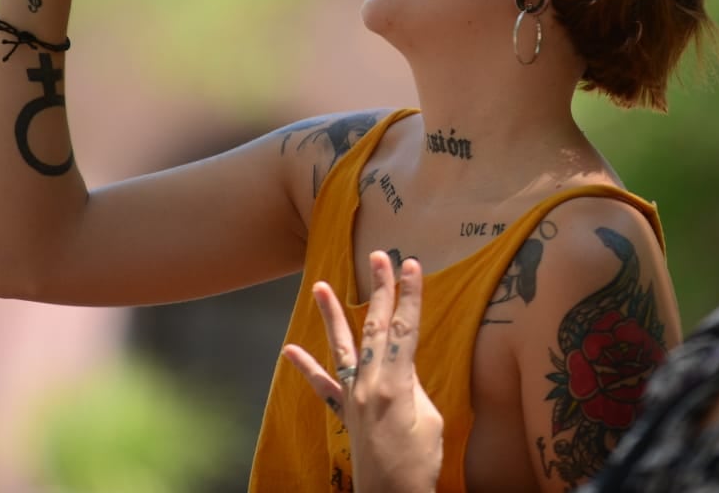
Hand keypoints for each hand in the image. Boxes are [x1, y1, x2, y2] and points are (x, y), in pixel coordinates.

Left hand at [283, 251, 442, 492]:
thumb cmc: (420, 462)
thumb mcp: (429, 419)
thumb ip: (414, 387)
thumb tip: (403, 371)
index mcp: (396, 383)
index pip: (404, 328)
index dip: (409, 295)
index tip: (411, 264)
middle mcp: (370, 384)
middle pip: (375, 328)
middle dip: (379, 290)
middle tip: (378, 256)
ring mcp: (354, 397)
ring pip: (342, 348)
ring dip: (332, 316)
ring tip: (319, 286)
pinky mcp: (346, 413)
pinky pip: (323, 387)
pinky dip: (306, 368)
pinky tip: (289, 350)